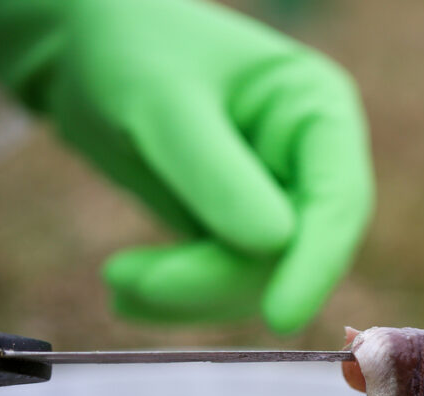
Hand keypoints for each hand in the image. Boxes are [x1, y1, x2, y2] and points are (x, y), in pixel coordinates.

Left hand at [0, 0, 373, 332]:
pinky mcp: (237, 231)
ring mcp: (275, 200)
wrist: (85, 50)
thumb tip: (274, 245)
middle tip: (130, 282)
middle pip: (294, 251)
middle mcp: (308, 161)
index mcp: (316, 110)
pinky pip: (221, 283)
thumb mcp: (163, 104)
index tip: (278, 318)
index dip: (315, 264)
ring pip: (254, 279)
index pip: (338, 201)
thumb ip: (215, 173)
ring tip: (117, 279)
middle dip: (217, 278)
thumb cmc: (130, 49)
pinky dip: (175, 296)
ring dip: (186, 292)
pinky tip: (125, 288)